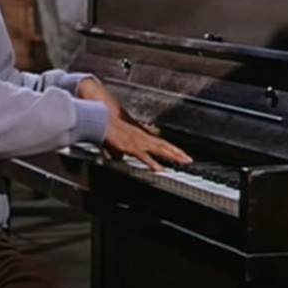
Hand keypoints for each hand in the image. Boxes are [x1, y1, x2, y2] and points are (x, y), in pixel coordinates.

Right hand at [76, 76, 191, 170]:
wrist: (98, 118)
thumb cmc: (105, 125)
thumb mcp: (112, 140)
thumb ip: (116, 150)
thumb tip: (117, 157)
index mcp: (138, 134)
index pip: (158, 141)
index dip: (170, 148)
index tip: (180, 153)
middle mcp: (141, 136)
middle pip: (163, 144)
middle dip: (177, 152)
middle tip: (188, 159)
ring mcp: (137, 141)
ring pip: (159, 148)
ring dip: (172, 155)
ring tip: (183, 161)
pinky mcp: (130, 146)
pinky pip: (144, 156)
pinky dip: (153, 163)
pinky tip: (160, 169)